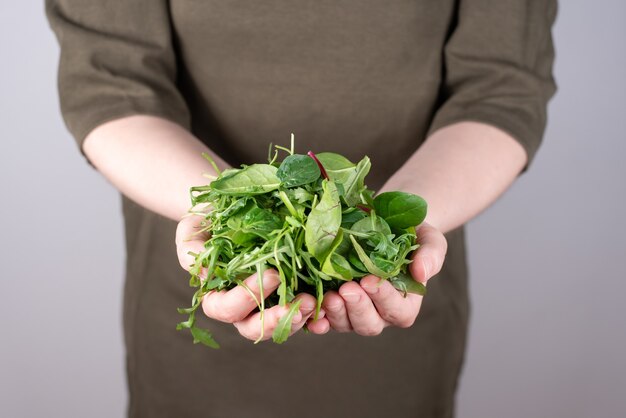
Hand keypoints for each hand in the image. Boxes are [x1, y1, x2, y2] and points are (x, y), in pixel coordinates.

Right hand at [175, 215, 320, 340]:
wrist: (232, 212)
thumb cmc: (208, 222)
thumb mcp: (192, 229)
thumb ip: (191, 251)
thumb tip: (205, 274)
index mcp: (216, 296)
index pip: (226, 309)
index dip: (247, 297)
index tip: (272, 274)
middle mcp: (241, 307)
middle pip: (254, 329)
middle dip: (277, 320)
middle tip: (301, 303)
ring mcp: (266, 304)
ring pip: (280, 327)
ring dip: (299, 318)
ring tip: (315, 302)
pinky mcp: (288, 296)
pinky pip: (301, 314)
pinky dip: (315, 315)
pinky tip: (327, 305)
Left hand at [306, 222, 446, 334]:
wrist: (386, 225)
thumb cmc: (412, 235)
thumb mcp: (429, 239)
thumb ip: (431, 256)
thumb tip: (422, 273)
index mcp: (405, 303)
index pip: (397, 310)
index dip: (384, 299)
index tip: (370, 281)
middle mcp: (380, 313)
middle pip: (369, 324)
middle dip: (357, 308)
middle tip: (347, 289)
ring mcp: (354, 311)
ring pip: (345, 324)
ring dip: (336, 312)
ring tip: (329, 295)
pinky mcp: (335, 305)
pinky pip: (324, 318)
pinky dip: (316, 317)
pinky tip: (310, 309)